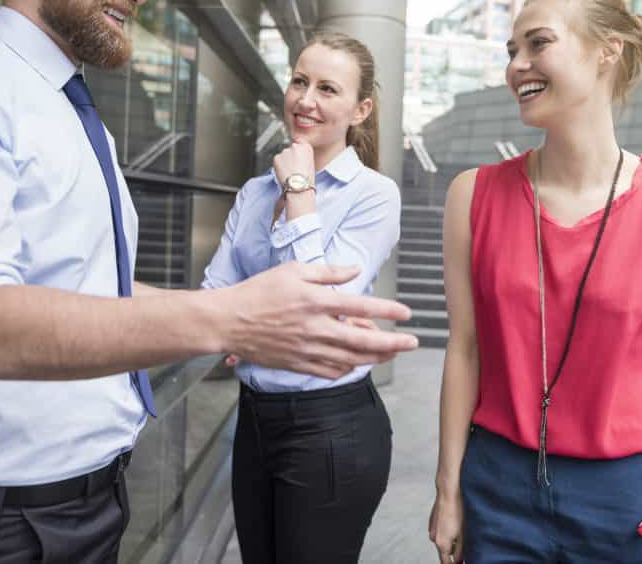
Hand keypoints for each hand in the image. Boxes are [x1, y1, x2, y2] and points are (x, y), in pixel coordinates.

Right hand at [220, 262, 416, 379]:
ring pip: (351, 359)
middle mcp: (316, 328)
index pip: (362, 307)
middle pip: (364, 341)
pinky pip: (330, 371)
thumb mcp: (293, 270)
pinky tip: (356, 364)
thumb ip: (328, 273)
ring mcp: (307, 349)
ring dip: (376, 358)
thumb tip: (355, 271)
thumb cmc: (258, 292)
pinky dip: (348, 369)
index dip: (388, 311)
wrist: (229, 321)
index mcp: (316, 301)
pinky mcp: (298, 363)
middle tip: (412, 343)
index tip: (406, 313)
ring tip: (391, 353)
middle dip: (393, 343)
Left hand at [273, 139, 314, 186]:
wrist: (299, 185)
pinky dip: (278, 166)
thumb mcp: (310, 163)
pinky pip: (277, 161)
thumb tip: (296, 157)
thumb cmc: (307, 178)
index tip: (297, 159)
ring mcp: (285, 151)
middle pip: (290, 149)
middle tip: (293, 168)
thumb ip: (303, 156)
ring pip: (283, 156)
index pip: (299, 143)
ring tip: (289, 173)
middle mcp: (295, 146)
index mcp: (306, 146)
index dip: (297, 152)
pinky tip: (284, 173)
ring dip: (284, 162)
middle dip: (290, 157)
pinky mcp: (277, 157)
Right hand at [429, 492, 463, 563]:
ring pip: (442, 541)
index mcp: (442, 544)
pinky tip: (453, 523)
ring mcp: (431, 530)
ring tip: (459, 531)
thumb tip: (458, 562)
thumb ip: (460, 552)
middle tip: (462, 546)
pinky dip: (445, 532)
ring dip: (449, 541)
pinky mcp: (432, 522)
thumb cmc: (457, 512)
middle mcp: (434, 539)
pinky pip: (439, 532)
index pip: (446, 563)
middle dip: (452, 552)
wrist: (447, 494)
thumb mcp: (463, 535)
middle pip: (444, 552)